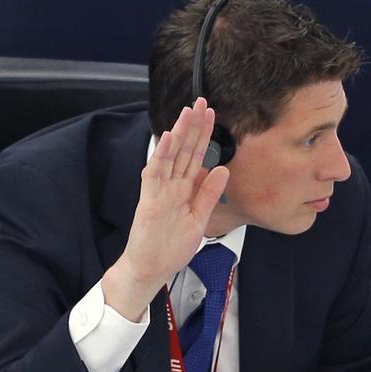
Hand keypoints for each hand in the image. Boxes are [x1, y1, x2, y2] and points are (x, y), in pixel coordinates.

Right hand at [103, 98, 230, 320]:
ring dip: (179, 133)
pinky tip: (169, 137)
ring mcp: (159, 192)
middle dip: (193, 126)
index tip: (212, 115)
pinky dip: (162, 155)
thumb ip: (209, 194)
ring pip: (171, 156)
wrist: (148, 269)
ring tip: (187, 112)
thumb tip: (222, 169)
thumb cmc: (169, 248)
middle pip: (184, 151)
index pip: (196, 156)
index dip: (204, 135)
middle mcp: (170, 186)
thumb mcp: (199, 219)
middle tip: (201, 102)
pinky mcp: (150, 201)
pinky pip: (156, 174)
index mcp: (183, 190)